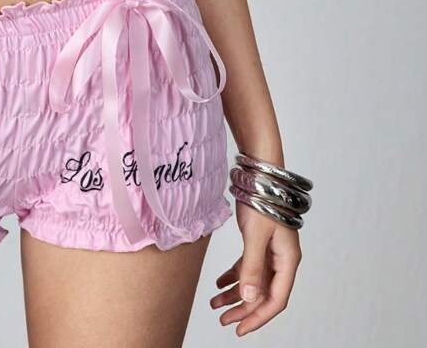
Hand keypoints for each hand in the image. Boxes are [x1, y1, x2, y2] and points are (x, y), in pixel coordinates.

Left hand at [210, 202, 301, 335]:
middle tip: (223, 319)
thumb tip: (248, 298)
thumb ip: (252, 267)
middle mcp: (281, 260)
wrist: (260, 173)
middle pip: (263, 293)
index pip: (276, 300)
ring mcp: (270, 251)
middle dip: (243, 309)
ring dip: (235, 294)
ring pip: (253, 281)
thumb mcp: (256, 236)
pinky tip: (219, 283)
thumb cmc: (264, 199)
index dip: (258, 317)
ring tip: (215, 303)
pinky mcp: (259, 242)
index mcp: (287, 261)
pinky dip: (233, 276)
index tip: (240, 328)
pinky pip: (247, 266)